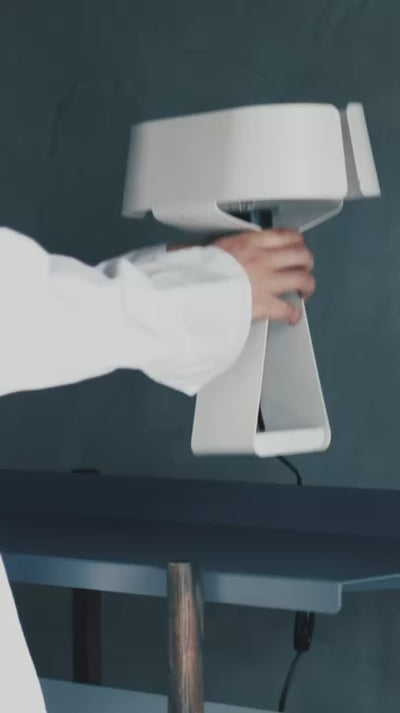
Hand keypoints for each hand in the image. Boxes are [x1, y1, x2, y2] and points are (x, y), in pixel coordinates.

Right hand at [169, 230, 314, 323]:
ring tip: (304, 291)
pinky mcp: (265, 304)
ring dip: (307, 285)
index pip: (284, 235)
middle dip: (306, 262)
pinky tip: (292, 317)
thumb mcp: (199, 251)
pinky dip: (294, 314)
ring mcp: (267, 281)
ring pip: (302, 278)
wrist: (195, 289)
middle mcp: (264, 258)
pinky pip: (289, 309)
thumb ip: (202, 249)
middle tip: (303, 268)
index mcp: (249, 242)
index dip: (296, 241)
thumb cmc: (194, 271)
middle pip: (300, 255)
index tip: (296, 246)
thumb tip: (177, 251)